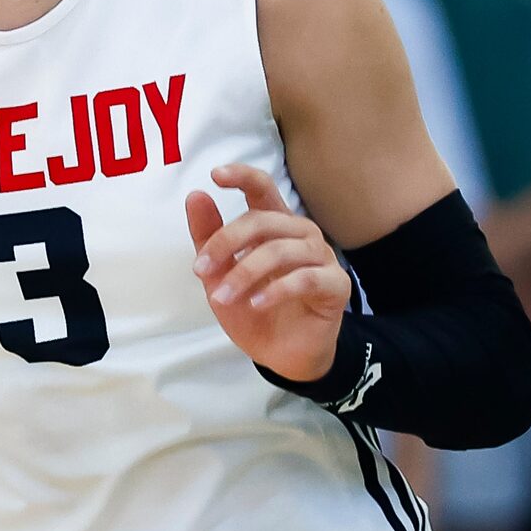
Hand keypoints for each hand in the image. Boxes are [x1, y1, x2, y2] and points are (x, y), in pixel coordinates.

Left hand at [186, 163, 350, 380]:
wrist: (280, 355)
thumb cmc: (252, 309)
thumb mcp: (219, 275)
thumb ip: (208, 237)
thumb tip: (195, 195)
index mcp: (275, 225)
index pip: (263, 189)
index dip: (243, 176)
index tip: (216, 175)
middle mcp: (301, 234)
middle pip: (264, 220)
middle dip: (226, 243)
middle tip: (201, 270)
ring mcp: (321, 258)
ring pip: (282, 250)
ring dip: (245, 273)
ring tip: (222, 297)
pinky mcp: (336, 286)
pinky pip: (307, 278)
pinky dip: (277, 290)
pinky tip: (256, 303)